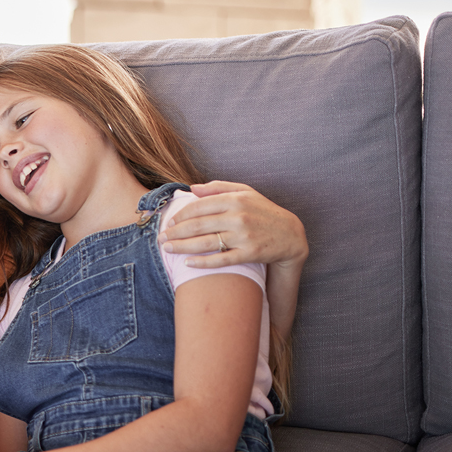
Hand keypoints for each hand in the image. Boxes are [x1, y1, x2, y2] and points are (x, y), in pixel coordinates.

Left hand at [159, 181, 307, 269]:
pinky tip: (187, 262)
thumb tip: (192, 188)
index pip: (198, 207)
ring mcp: (243, 236)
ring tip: (167, 249)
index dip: (180, 215)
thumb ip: (218, 188)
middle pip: (197, 225)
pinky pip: (220, 259)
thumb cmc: (263, 211)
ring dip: (182, 247)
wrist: (291, 234)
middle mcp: (238, 216)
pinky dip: (202, 262)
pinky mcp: (249, 253)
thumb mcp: (245, 192)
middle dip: (175, 232)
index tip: (169, 222)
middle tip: (161, 238)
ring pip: (205, 242)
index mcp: (234, 200)